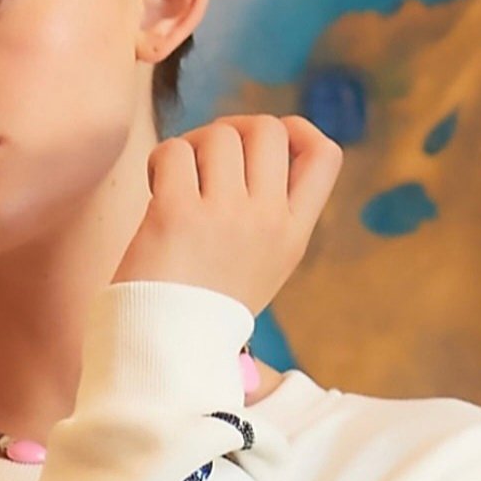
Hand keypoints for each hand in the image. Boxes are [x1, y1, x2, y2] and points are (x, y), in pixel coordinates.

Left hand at [113, 114, 343, 316]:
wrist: (167, 352)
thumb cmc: (204, 308)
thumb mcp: (260, 266)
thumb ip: (269, 215)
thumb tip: (253, 143)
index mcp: (294, 236)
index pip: (325, 156)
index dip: (298, 131)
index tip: (264, 145)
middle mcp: (268, 221)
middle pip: (269, 128)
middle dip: (234, 130)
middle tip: (207, 161)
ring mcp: (226, 216)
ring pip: (220, 134)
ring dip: (192, 147)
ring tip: (176, 182)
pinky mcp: (178, 214)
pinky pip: (174, 151)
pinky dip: (160, 162)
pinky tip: (155, 190)